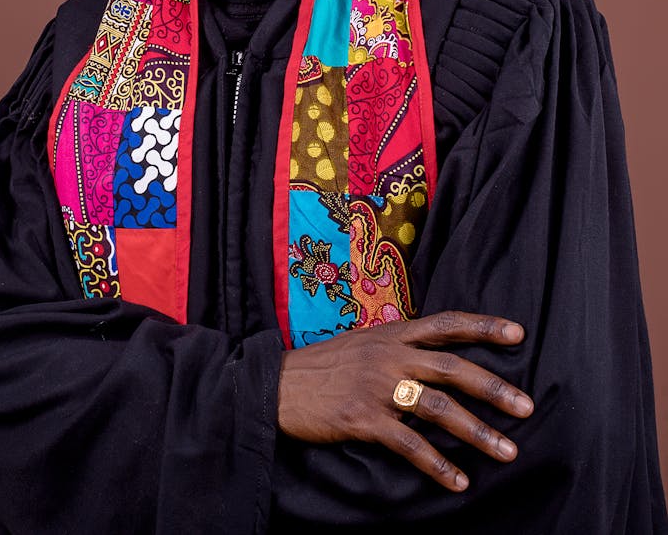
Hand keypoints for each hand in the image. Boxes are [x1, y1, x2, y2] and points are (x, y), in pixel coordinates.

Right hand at [277, 310, 533, 491]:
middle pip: (452, 367)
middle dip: (494, 388)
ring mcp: (376, 386)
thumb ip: (399, 346)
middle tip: (528, 407)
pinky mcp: (362, 418)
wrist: (276, 384)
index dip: (483, 326)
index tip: (518, 333)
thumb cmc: (324, 366)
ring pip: (437, 407)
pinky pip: (408, 445)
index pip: (446, 322)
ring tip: (507, 451)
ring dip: (477, 431)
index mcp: (392, 333)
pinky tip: (458, 481)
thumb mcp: (364, 343)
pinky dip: (437, 465)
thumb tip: (434, 354)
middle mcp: (390, 355)